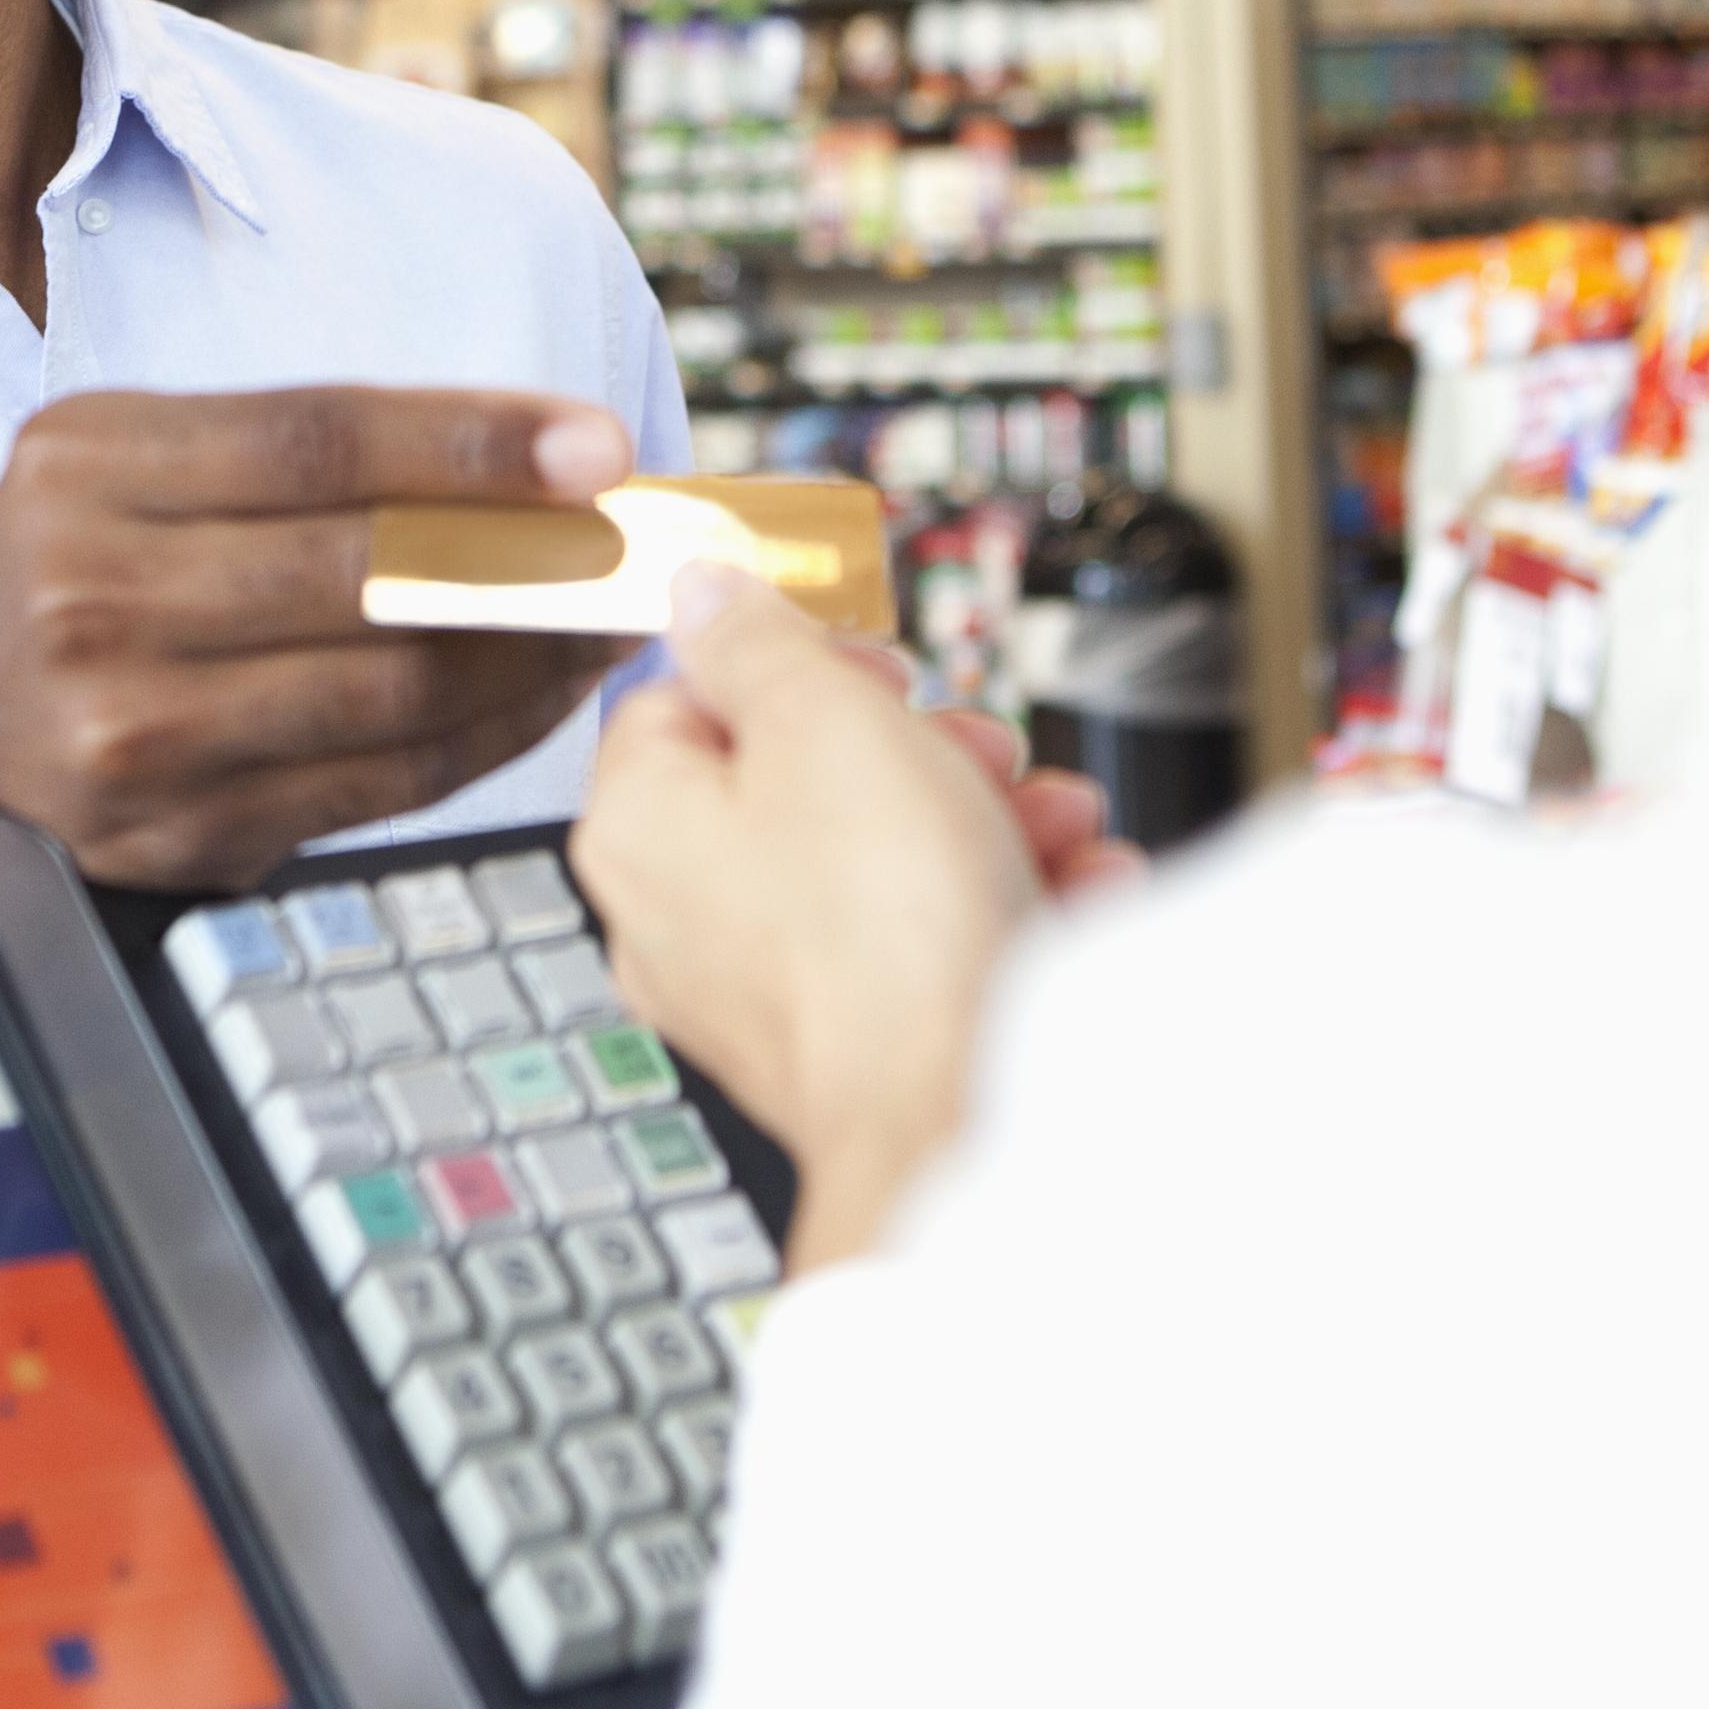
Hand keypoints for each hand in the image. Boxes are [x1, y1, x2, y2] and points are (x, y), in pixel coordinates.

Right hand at [0, 388, 637, 889]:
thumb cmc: (55, 596)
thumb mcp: (113, 478)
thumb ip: (275, 457)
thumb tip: (507, 454)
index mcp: (84, 472)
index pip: (317, 438)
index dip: (473, 441)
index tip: (596, 447)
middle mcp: (93, 596)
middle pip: (369, 570)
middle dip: (535, 559)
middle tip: (640, 547)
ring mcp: (132, 730)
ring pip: (392, 689)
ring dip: (530, 658)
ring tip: (610, 621)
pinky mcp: (179, 833)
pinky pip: (378, 785)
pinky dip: (483, 742)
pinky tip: (539, 701)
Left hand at [579, 566, 1129, 1274]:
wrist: (962, 1115)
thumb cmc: (885, 925)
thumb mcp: (823, 717)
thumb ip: (755, 640)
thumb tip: (699, 592)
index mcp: (639, 826)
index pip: (683, 696)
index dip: (791, 665)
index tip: (874, 669)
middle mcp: (677, 919)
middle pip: (797, 779)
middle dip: (922, 750)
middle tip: (980, 747)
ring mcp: (762, 996)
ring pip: (876, 864)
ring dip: (984, 822)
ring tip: (1054, 820)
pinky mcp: (848, 1052)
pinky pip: (918, 949)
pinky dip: (998, 911)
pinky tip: (1070, 892)